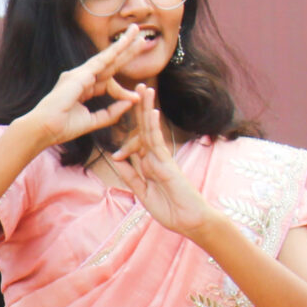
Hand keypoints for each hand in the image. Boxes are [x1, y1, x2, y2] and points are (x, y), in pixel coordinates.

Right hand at [24, 30, 141, 150]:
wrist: (45, 128)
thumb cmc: (63, 127)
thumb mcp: (92, 121)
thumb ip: (111, 113)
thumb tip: (130, 103)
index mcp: (84, 89)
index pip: (107, 83)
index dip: (123, 90)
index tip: (136, 98)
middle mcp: (82, 78)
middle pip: (109, 63)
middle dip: (125, 50)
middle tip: (140, 36)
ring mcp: (79, 75)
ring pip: (107, 57)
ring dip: (123, 44)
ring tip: (137, 31)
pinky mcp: (79, 75)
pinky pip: (101, 61)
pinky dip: (113, 51)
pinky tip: (125, 42)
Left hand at [111, 86, 213, 238]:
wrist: (190, 221)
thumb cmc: (169, 209)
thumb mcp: (142, 192)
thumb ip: (130, 175)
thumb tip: (117, 158)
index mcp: (149, 163)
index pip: (137, 139)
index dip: (131, 122)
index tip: (123, 105)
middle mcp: (156, 157)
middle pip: (144, 128)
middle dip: (139, 107)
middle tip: (136, 85)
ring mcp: (162, 159)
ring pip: (151, 130)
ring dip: (146, 108)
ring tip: (144, 88)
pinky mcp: (168, 164)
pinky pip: (158, 142)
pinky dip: (153, 126)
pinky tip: (151, 110)